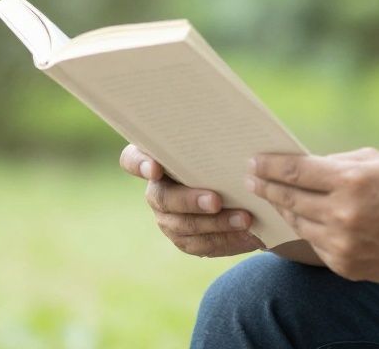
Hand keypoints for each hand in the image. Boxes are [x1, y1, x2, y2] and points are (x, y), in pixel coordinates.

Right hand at [119, 144, 263, 257]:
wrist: (246, 189)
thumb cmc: (229, 156)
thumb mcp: (223, 145)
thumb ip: (216, 141)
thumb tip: (234, 134)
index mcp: (159, 158)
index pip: (132, 159)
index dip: (139, 164)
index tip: (156, 169)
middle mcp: (157, 189)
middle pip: (163, 198)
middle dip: (190, 200)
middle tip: (216, 201)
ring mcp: (168, 217)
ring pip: (183, 225)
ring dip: (216, 222)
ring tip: (245, 218)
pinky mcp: (184, 239)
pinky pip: (199, 243)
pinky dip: (224, 237)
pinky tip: (245, 231)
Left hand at [248, 147, 378, 281]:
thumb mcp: (374, 161)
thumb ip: (335, 163)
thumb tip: (297, 167)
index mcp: (351, 180)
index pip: (295, 171)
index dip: (269, 166)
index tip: (253, 162)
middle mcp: (343, 214)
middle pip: (289, 199)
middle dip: (266, 187)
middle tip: (251, 180)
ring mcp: (343, 244)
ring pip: (297, 224)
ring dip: (285, 210)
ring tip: (277, 198)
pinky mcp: (345, 266)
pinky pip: (315, 244)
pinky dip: (309, 230)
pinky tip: (305, 219)